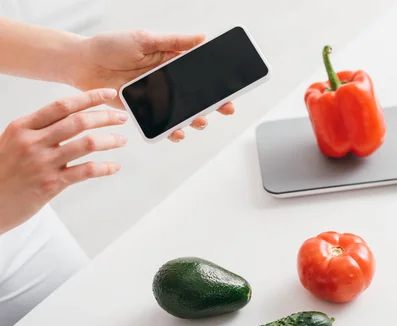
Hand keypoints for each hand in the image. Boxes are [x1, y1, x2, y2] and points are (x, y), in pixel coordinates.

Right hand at [0, 88, 126, 234]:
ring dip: (110, 140)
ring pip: (86, 144)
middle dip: (105, 117)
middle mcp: (33, 142)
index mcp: (23, 127)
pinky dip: (105, 167)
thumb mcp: (14, 142)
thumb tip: (70, 118)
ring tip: (121, 140)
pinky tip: (115, 166)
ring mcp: (43, 163)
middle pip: (78, 122)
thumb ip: (39, 130)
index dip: (89, 98)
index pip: (62, 106)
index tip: (108, 94)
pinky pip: (86, 171)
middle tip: (121, 118)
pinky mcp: (51, 184)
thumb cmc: (3, 172)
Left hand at [74, 30, 234, 141]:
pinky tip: (178, 133)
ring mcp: (157, 97)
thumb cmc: (111, 46)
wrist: (82, 64)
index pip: (199, 71)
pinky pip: (162, 123)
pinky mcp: (144, 111)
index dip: (216, 81)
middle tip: (226, 108)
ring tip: (200, 121)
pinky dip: (171, 130)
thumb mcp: (144, 38)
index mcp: (171, 60)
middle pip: (196, 95)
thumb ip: (174, 41)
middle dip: (213, 104)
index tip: (231, 88)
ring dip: (194, 119)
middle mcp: (167, 80)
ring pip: (182, 112)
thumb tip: (202, 38)